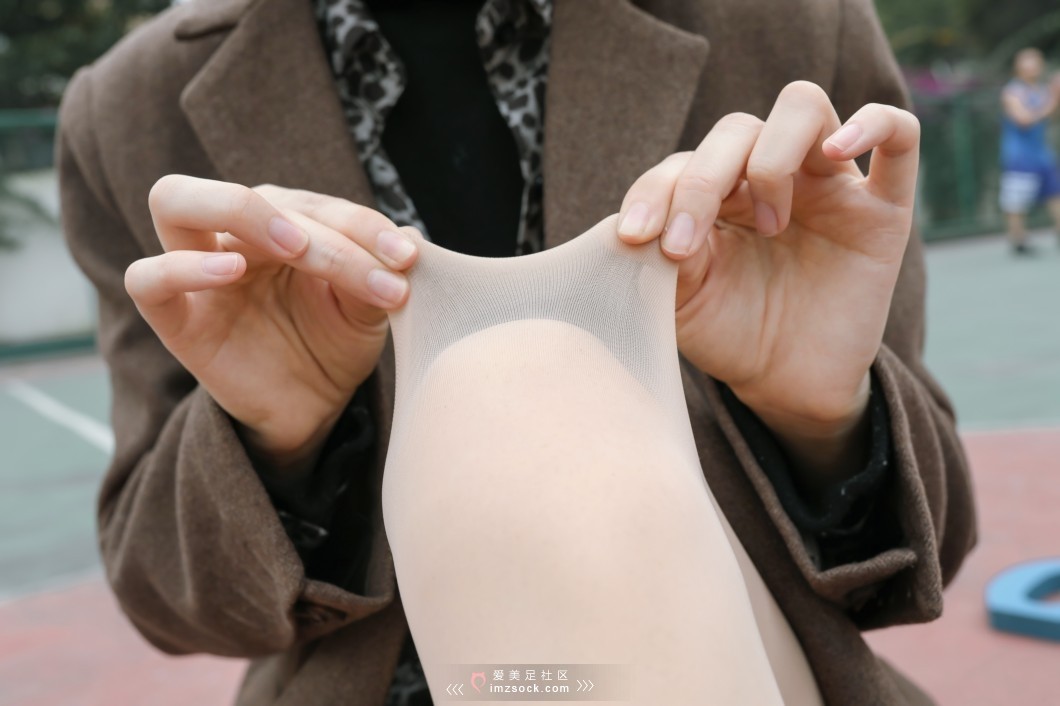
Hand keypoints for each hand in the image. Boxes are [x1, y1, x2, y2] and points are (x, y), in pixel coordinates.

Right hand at [125, 176, 419, 472]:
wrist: (312, 407)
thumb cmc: (334, 343)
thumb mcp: (366, 308)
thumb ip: (377, 271)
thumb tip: (409, 237)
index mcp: (283, 221)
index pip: (314, 203)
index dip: (363, 224)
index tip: (405, 259)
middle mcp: (235, 235)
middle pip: (242, 191)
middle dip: (299, 214)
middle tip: (350, 254)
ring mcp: (197, 270)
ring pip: (175, 201)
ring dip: (239, 211)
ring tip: (295, 248)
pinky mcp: (175, 316)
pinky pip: (148, 278)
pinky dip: (181, 267)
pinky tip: (231, 270)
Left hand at [617, 81, 918, 482]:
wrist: (785, 384)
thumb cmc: (729, 334)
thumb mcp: (680, 300)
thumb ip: (660, 254)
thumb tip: (639, 224)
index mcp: (716, 194)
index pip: (683, 161)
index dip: (655, 191)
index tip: (636, 239)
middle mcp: (769, 177)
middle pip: (737, 129)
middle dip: (702, 181)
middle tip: (686, 246)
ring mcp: (828, 186)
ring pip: (803, 107)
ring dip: (770, 157)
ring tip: (769, 224)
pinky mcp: (883, 210)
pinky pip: (899, 135)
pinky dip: (872, 124)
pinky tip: (837, 152)